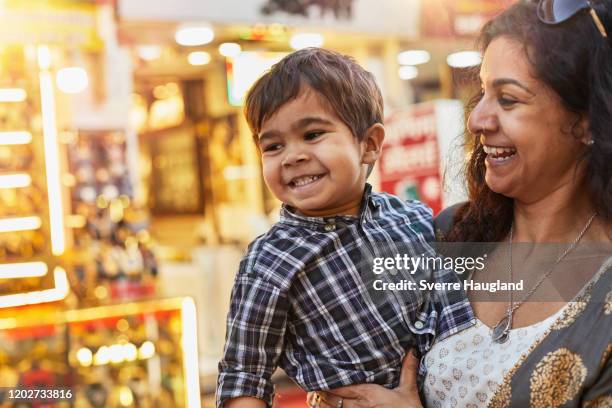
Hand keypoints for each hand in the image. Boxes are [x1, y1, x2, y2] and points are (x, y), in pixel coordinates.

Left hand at [307, 351, 422, 407]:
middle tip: (310, 386)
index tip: (319, 376)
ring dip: (324, 404)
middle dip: (323, 393)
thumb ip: (407, 369)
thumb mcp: (409, 390)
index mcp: (370, 394)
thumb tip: (411, 349)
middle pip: (336, 399)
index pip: (346, 387)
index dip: (331, 383)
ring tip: (312, 397)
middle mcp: (362, 406)